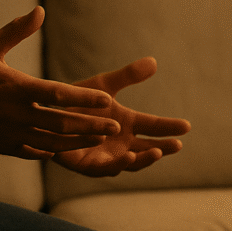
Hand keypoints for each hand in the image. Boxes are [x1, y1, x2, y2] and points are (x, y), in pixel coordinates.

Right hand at [0, 7, 120, 158]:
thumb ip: (16, 31)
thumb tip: (40, 11)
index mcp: (18, 89)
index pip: (60, 95)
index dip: (86, 99)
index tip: (108, 100)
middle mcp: (18, 115)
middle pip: (63, 123)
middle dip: (92, 125)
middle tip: (116, 126)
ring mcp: (11, 134)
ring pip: (53, 142)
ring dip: (79, 141)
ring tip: (100, 139)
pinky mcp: (4, 147)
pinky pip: (35, 152)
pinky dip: (53, 151)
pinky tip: (67, 150)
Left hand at [51, 57, 191, 176]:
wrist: (44, 112)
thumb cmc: (74, 99)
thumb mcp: (103, 86)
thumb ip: (127, 76)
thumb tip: (154, 62)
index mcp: (127, 123)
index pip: (154, 127)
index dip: (170, 127)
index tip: (186, 126)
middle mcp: (120, 143)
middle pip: (148, 148)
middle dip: (163, 147)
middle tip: (178, 144)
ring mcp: (106, 155)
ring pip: (131, 162)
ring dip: (144, 159)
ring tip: (157, 152)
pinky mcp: (88, 165)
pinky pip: (106, 168)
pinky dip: (118, 164)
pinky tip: (128, 156)